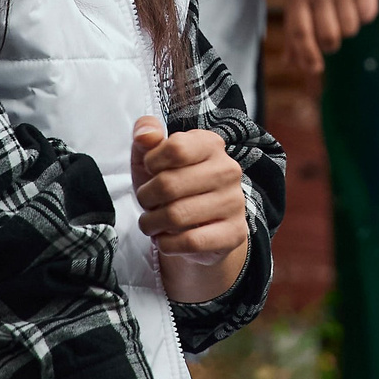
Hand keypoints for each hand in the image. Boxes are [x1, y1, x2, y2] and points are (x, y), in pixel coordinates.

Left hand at [131, 116, 250, 302]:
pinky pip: (190, 241)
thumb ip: (145, 134)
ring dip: (152, 224)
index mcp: (210, 144)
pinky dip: (167, 244)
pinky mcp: (234, 233)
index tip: (151, 172)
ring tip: (153, 223)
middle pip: (168, 184)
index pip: (175, 147)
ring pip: (176, 216)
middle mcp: (227, 170)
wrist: (199, 227)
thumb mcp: (153, 158)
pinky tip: (166, 239)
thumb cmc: (172, 186)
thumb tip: (144, 135)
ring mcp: (234, 202)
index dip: (151, 163)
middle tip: (147, 204)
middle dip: (146, 198)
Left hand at [287, 0, 378, 66]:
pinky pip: (368, 16)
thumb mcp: (299, 0)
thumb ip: (294, 33)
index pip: (300, 33)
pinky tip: (358, 2)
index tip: (315, 68)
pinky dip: (364, 15)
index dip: (307, 55)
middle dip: (331, 45)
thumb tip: (291, 63)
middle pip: (328, 36)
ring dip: (348, 28)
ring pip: (350, 29)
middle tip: (331, 36)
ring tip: (344, 11)